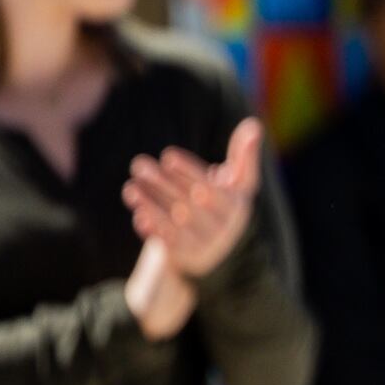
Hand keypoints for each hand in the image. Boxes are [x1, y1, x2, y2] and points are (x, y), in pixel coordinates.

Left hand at [123, 119, 261, 282]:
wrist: (224, 251)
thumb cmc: (228, 205)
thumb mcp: (241, 184)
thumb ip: (245, 156)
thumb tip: (253, 125)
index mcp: (235, 208)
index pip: (210, 188)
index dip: (188, 171)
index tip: (167, 156)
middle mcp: (222, 229)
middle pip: (189, 204)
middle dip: (162, 184)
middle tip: (139, 164)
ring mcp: (205, 247)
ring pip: (176, 225)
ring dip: (152, 206)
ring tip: (131, 188)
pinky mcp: (189, 260)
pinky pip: (169, 245)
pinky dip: (154, 230)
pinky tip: (138, 214)